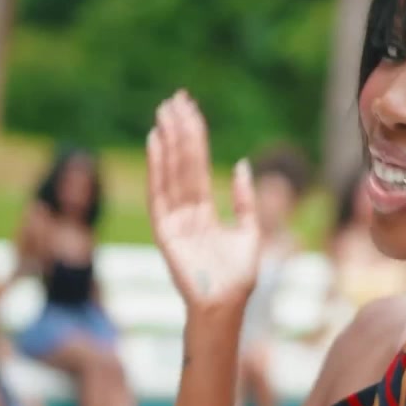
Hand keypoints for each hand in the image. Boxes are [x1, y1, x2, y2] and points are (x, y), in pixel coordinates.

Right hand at [147, 91, 261, 314]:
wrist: (227, 306)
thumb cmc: (239, 277)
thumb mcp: (250, 231)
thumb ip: (245, 199)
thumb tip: (240, 165)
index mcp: (204, 212)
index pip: (197, 166)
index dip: (195, 137)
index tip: (190, 109)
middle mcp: (186, 212)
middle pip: (182, 163)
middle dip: (179, 131)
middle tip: (175, 99)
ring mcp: (174, 220)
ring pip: (171, 172)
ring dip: (168, 141)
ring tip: (165, 112)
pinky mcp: (165, 231)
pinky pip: (160, 193)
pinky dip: (157, 167)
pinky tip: (156, 142)